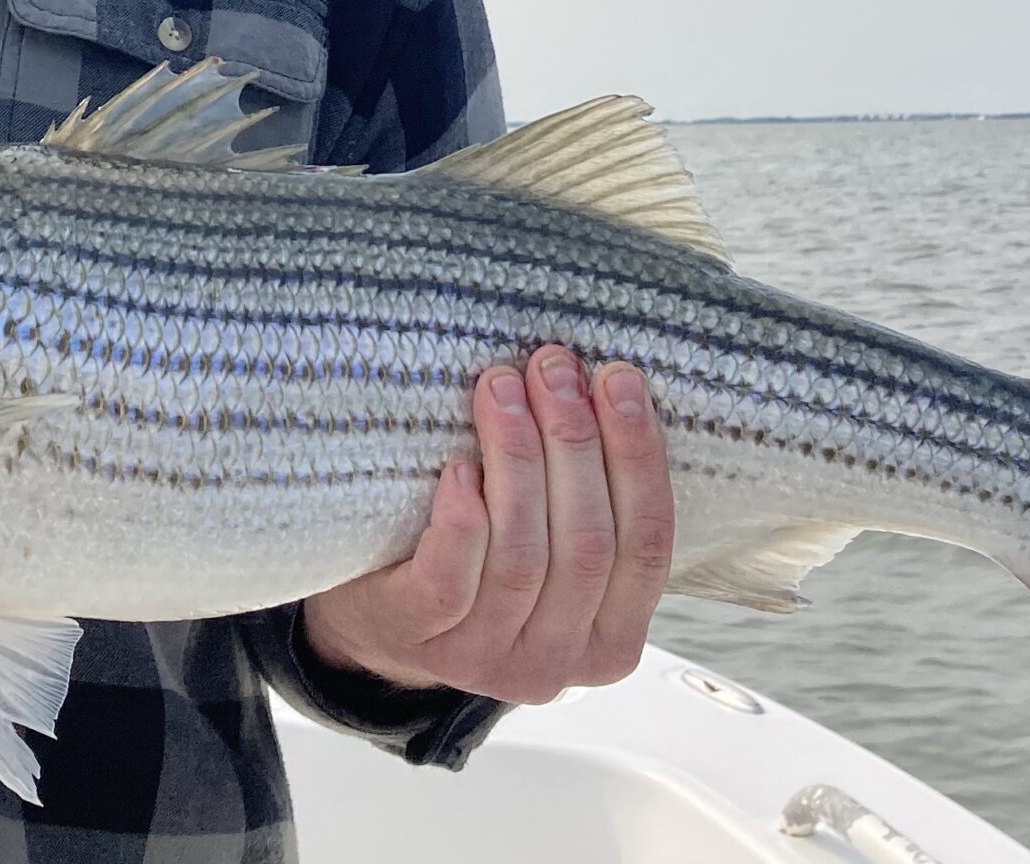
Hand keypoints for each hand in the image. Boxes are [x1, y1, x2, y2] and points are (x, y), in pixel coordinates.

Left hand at [300, 346, 672, 703]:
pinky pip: (452, 580)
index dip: (638, 455)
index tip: (618, 378)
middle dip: (575, 441)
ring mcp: (488, 658)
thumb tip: (609, 386)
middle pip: (588, 544)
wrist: (382, 618)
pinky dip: (462, 518)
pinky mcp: (423, 639)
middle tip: (553, 367)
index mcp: (612, 638)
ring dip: (518, 457)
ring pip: (522, 555)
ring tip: (501, 387)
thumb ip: (591, 498)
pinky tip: (458, 468)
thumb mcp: (556, 545)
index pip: (648, 545)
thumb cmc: (484, 556)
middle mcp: (558, 662)